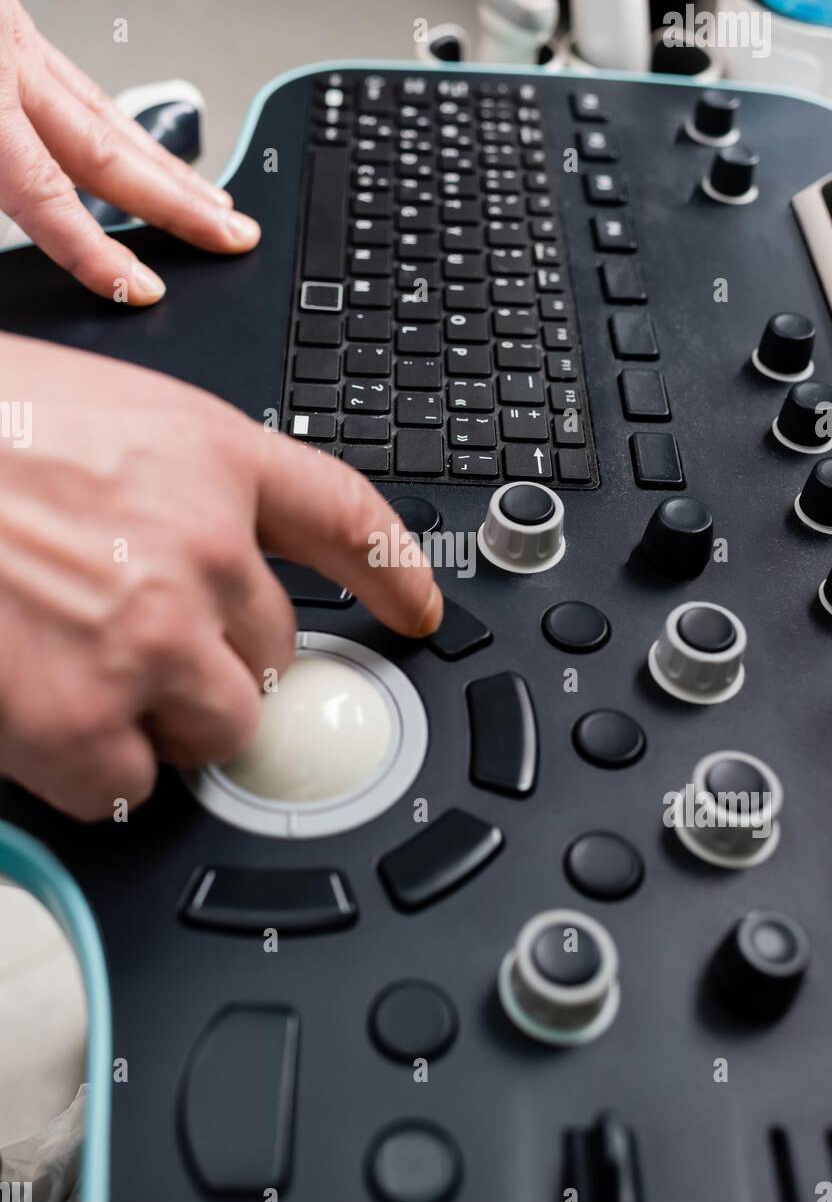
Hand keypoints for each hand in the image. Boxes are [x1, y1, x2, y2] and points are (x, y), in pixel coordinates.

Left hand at [0, 0, 258, 304]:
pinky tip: (133, 140)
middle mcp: (4, 63)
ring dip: (168, 168)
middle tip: (233, 237)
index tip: (140, 290)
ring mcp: (9, 37)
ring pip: (105, 114)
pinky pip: (74, 80)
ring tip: (212, 202)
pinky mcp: (1, 17)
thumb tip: (1, 208)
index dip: (97, 253)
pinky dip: (115, 121)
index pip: (48, 195)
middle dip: (179, 206)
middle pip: (108, 151)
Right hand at [0, 333, 442, 820]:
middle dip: (218, 658)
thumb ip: (169, 485)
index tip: (420, 611)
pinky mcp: (85, 721)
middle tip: (135, 639)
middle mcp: (203, 548)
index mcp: (211, 458)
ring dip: (165, 719)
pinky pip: (130, 784)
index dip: (398, 574)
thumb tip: (199, 552)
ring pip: (219, 728)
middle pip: (275, 648)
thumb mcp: (93, 417)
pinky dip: (92, 770)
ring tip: (80, 675)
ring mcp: (151, 639)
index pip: (350, 519)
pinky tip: (41, 720)